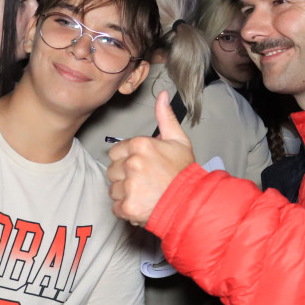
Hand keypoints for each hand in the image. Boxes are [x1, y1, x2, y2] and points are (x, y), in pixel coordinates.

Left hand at [107, 91, 194, 225]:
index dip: (127, 159)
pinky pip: (116, 207)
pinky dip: (126, 209)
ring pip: (113, 189)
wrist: (192, 202)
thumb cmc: (185, 173)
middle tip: (144, 181)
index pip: (116, 152)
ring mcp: (129, 186)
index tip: (140, 166)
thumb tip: (162, 96)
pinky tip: (141, 204)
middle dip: (124, 176)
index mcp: (140, 145)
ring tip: (144, 193)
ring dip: (124, 193)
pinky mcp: (128, 206)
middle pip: (112, 170)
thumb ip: (165, 117)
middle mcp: (132, 164)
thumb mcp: (178, 140)